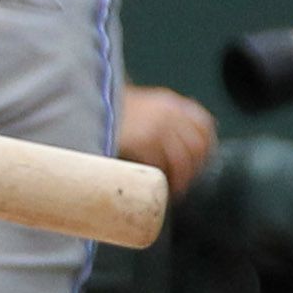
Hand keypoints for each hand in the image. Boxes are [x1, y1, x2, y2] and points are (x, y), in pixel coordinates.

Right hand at [115, 83, 218, 198]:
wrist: (86, 103)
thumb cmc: (109, 110)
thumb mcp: (143, 105)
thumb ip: (162, 118)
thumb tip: (177, 141)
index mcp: (170, 103)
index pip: (204, 125)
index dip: (207, 146)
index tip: (202, 160)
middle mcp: (168, 113)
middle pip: (197, 145)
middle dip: (196, 167)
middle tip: (188, 180)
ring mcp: (157, 127)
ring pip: (182, 158)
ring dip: (182, 177)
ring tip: (176, 189)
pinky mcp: (143, 141)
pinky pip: (161, 164)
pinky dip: (163, 178)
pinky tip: (161, 186)